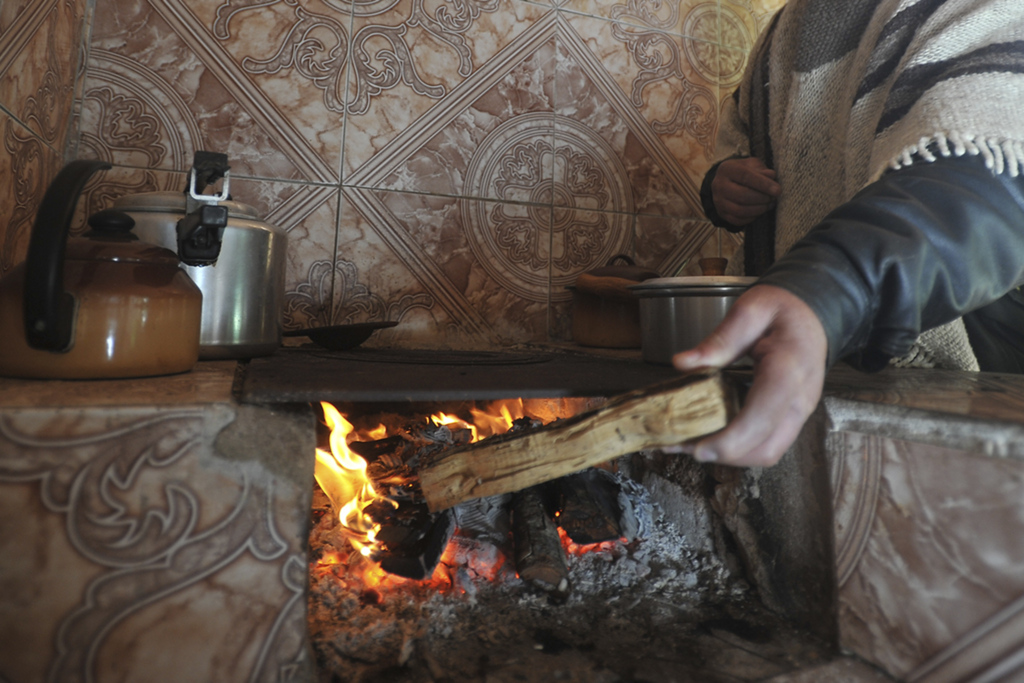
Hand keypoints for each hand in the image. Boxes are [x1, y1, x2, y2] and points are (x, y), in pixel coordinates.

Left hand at [671, 284, 827, 466]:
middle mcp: (799, 399)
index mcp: (788, 370)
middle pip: (766, 448)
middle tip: (684, 446)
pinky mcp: (790, 417)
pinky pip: (767, 443)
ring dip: (729, 456)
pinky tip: (710, 435)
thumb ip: (719, 339)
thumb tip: (683, 363)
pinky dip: (738, 447)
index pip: (762, 417)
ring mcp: (798, 412)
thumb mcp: (749, 311)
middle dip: (725, 456)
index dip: (731, 440)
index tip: (698, 448)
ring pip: (767, 452)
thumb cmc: (783, 310)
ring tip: (690, 443)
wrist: (813, 314)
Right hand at [712, 157, 780, 225]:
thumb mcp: (753, 165)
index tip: (778, 190)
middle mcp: (719, 185)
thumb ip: (762, 170)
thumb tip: (771, 177)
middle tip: (773, 198)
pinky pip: (738, 220)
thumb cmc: (744, 172)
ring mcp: (718, 201)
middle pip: (742, 195)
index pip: (745, 176)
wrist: (727, 183)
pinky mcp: (722, 214)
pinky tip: (760, 211)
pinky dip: (752, 217)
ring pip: (740, 210)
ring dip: (759, 209)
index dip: (763, 184)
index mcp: (727, 169)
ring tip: (768, 204)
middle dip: (762, 198)